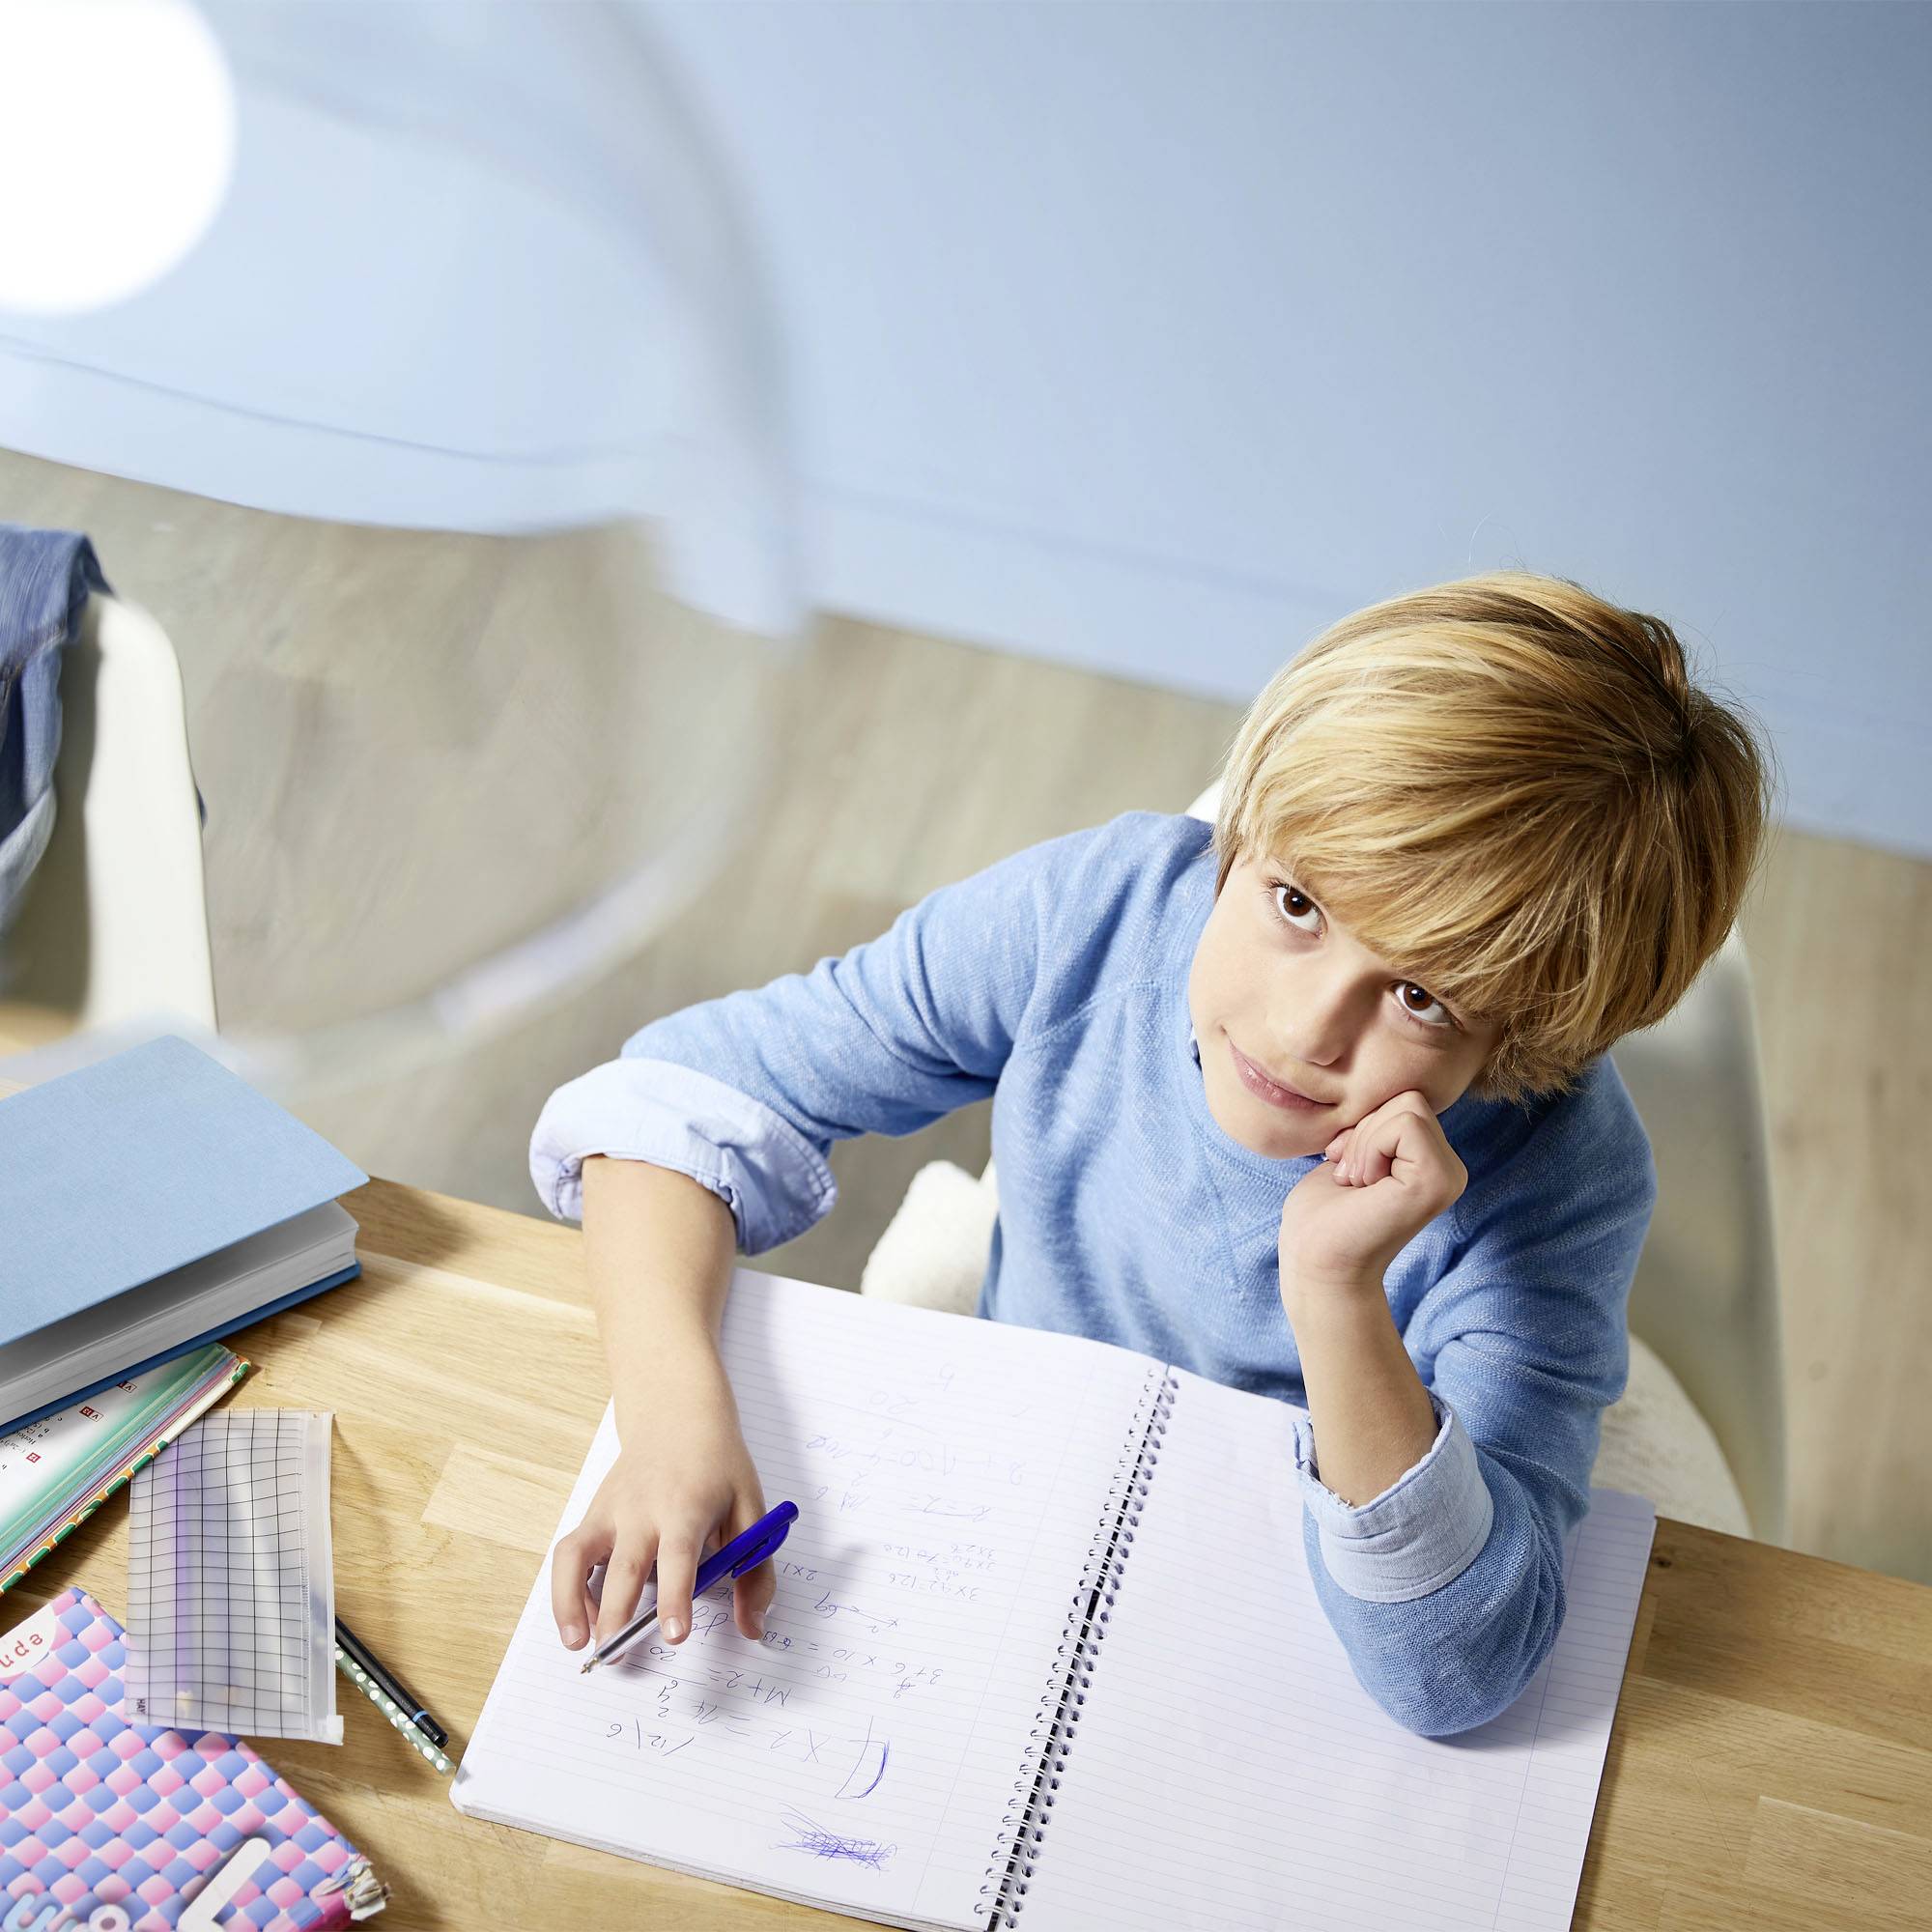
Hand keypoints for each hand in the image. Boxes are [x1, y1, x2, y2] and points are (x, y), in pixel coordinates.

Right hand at [549, 1348, 773, 1654]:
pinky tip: (576, 1621)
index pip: (679, 1555)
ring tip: (579, 1645)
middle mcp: (642, 1509)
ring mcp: (611, 1510)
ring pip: (579, 1556)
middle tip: (617, 1655)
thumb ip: (756, 1573)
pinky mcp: (592, 1514)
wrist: (677, 1415)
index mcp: (687, 1506)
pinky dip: (564, 1589)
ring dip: (572, 1602)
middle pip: (626, 1565)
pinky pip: (568, 1554)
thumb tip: (753, 1629)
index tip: (675, 1635)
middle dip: (618, 1613)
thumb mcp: (752, 1510)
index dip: (676, 1596)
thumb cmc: (718, 1467)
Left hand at [1278, 1089, 1467, 1306]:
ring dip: (1364, 1142)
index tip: (1348, 1165)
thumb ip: (1378, 1125)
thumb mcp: (1354, 1152)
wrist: (1316, 1261)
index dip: (1366, 1124)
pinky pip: (1404, 1125)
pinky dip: (1371, 1147)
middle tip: (1353, 1177)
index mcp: (1432, 1161)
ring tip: (1358, 1183)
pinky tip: (1365, 1186)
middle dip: (1364, 1130)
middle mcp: (1450, 1168)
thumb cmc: (1324, 1214)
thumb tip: (1382, 1088)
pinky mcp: (1437, 1182)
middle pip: (1408, 1099)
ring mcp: (1449, 1176)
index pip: (1406, 1100)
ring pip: (1407, 1107)